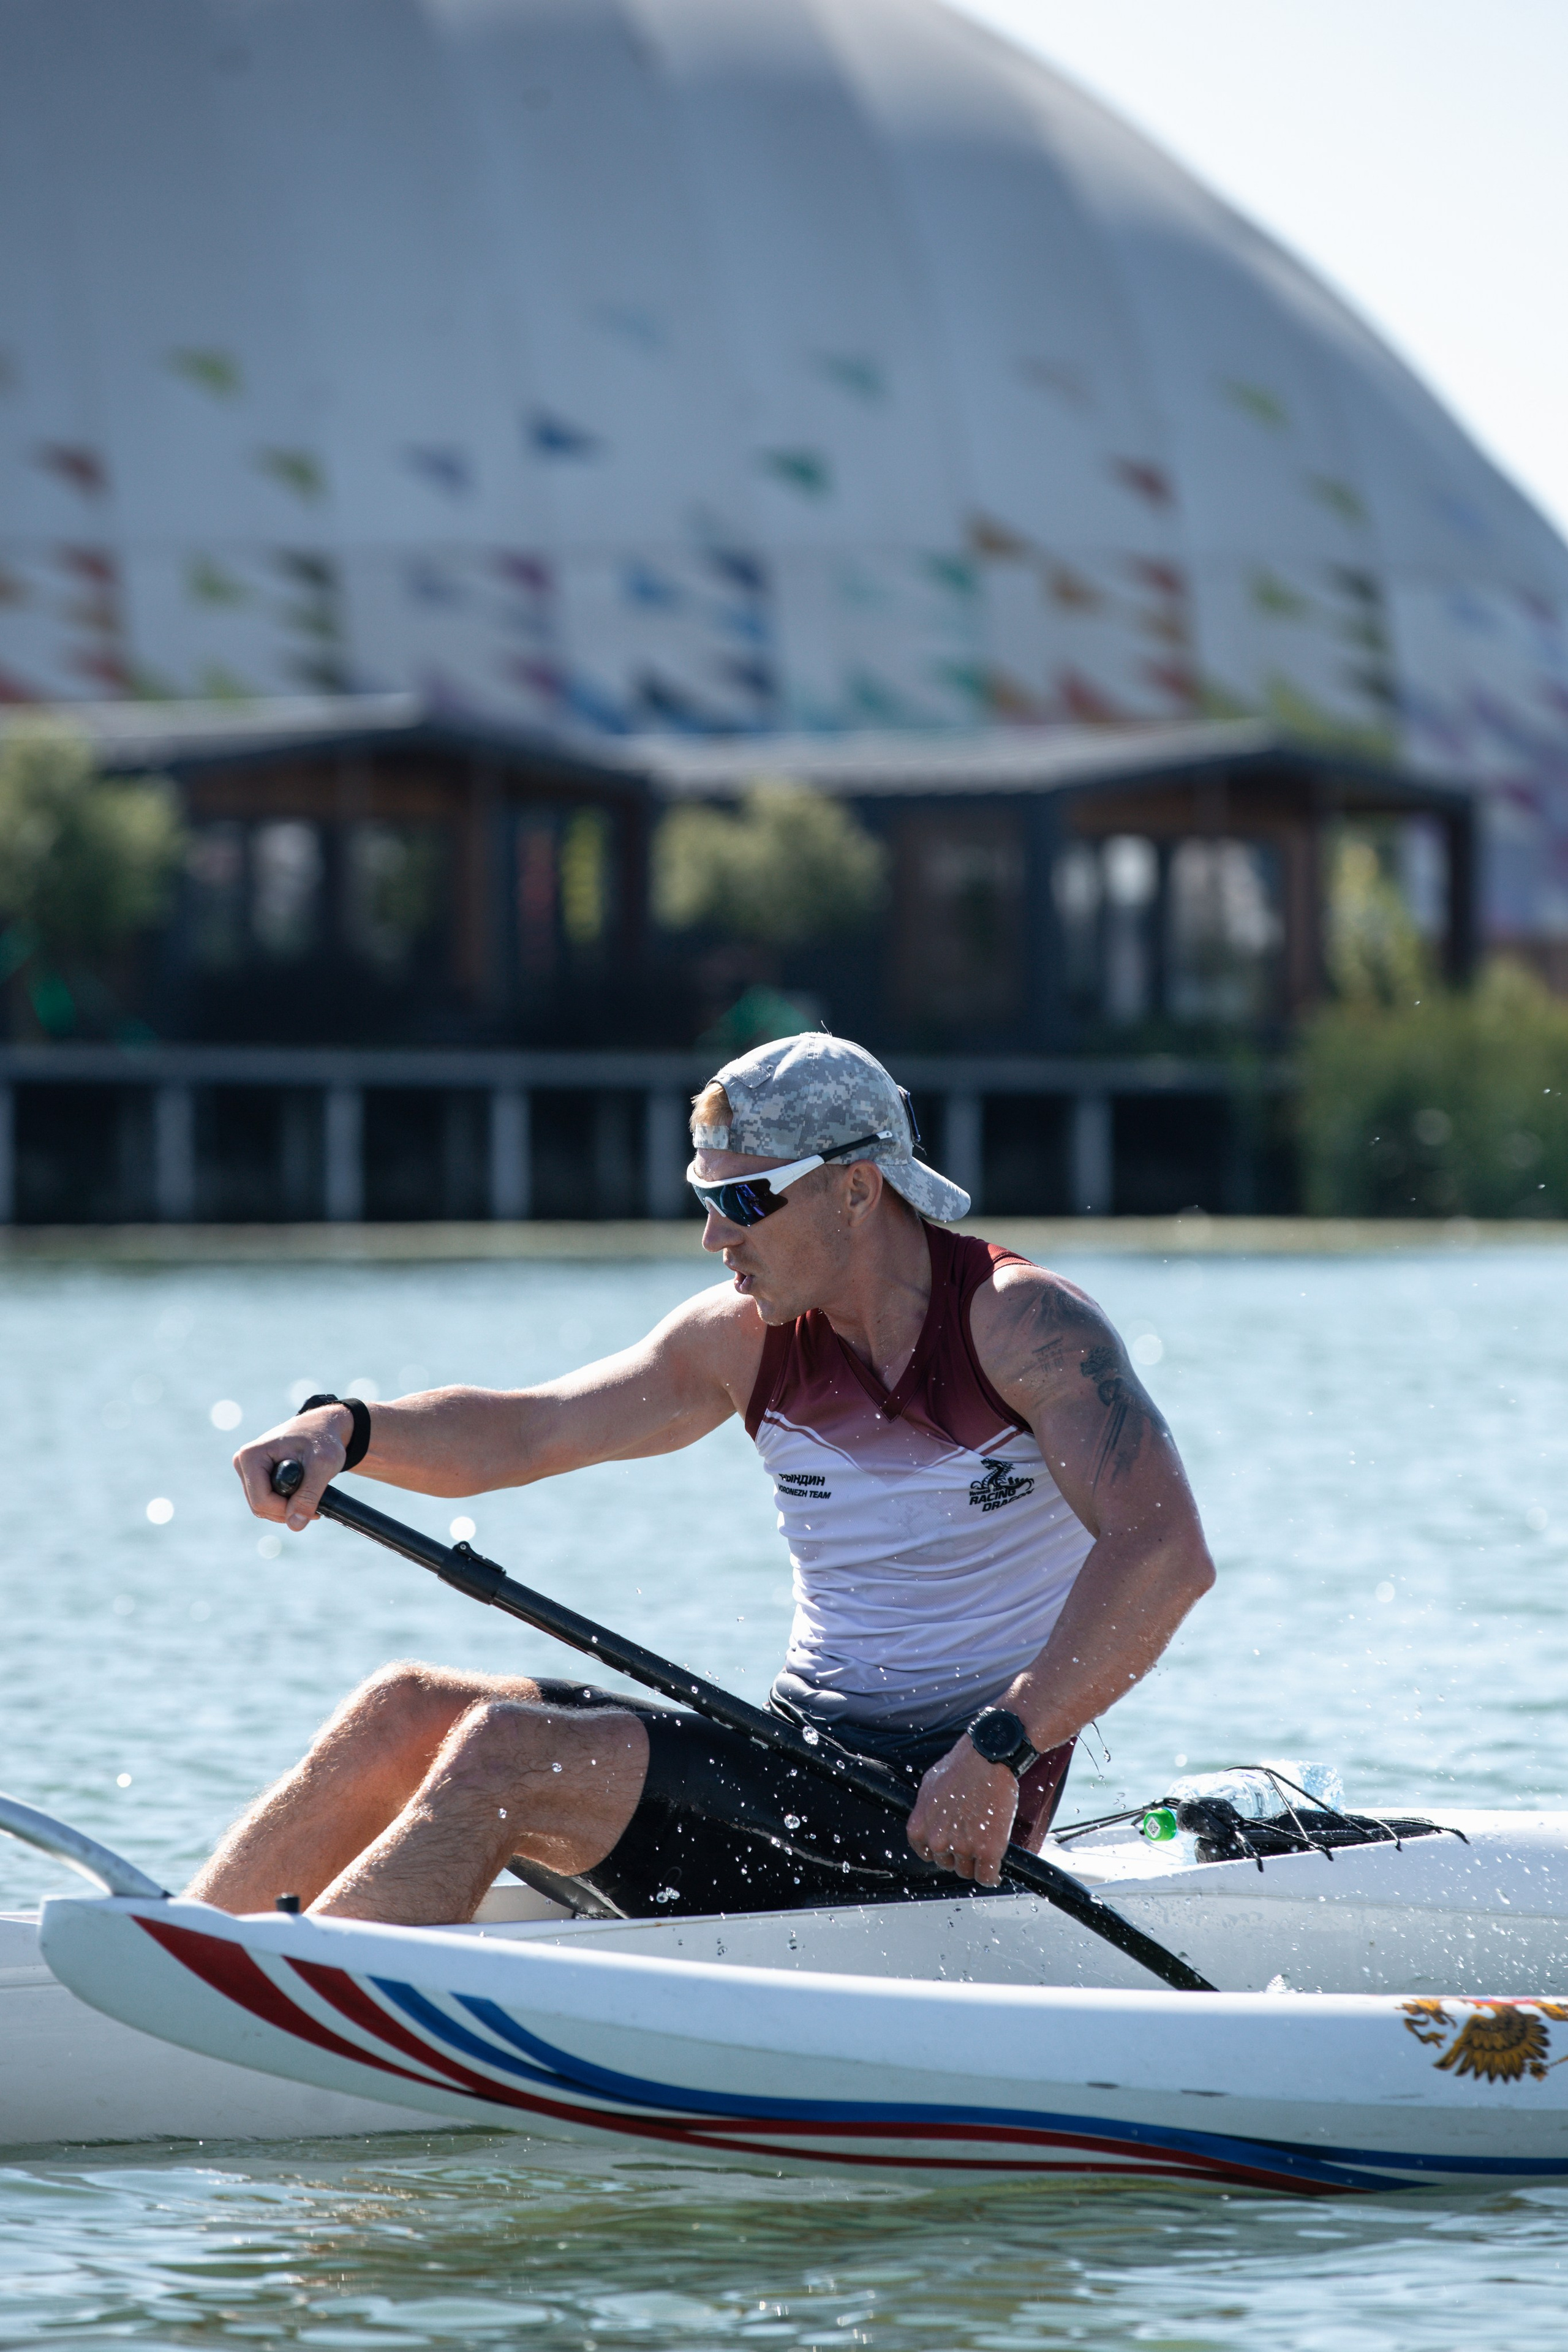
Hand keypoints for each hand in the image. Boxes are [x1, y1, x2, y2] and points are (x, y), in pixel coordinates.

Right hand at [234, 1406, 350, 1530]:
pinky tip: (301, 1491)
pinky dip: (285, 1503)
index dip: (286, 1510)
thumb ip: (309, 1495)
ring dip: (288, 1507)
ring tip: (310, 1491)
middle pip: (260, 1506)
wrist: (324, 1427)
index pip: (261, 1501)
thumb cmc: (324, 1439)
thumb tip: (295, 1525)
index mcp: (251, 1456)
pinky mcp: (255, 1477)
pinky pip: (266, 1502)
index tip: (311, 1505)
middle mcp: (243, 1463)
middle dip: (287, 1509)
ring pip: (263, 1507)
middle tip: (314, 1499)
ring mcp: (247, 1470)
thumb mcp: (323, 1465)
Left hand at [906, 1737, 1018, 1886]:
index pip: (926, 1854)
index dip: (941, 1850)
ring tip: (984, 1846)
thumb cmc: (960, 1766)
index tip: (951, 1846)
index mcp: (919, 1827)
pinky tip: (995, 1870)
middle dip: (958, 1854)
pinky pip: (986, 1877)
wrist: (987, 1757)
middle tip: (971, 1838)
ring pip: (967, 1871)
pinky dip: (991, 1876)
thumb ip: (926, 1812)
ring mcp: (962, 1847)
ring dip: (975, 1863)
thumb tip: (930, 1823)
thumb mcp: (929, 1787)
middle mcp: (937, 1841)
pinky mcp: (987, 1850)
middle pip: (947, 1864)